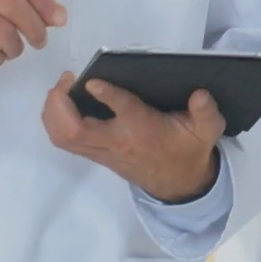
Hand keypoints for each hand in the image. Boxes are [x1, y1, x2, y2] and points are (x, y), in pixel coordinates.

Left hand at [41, 72, 223, 201]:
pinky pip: (64, 140)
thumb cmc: (187, 149)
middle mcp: (117, 142)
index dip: (107, 95)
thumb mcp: (206, 131)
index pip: (123, 112)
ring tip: (60, 87)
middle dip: (62, 104)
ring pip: (64, 137)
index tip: (93, 81)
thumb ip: (206, 113)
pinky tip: (60, 103)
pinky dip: (54, 121)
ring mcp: (103, 150)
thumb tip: (201, 95)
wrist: (178, 182)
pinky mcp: (96, 153)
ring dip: (53, 112)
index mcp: (143, 130)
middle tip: (67, 79)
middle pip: (75, 131)